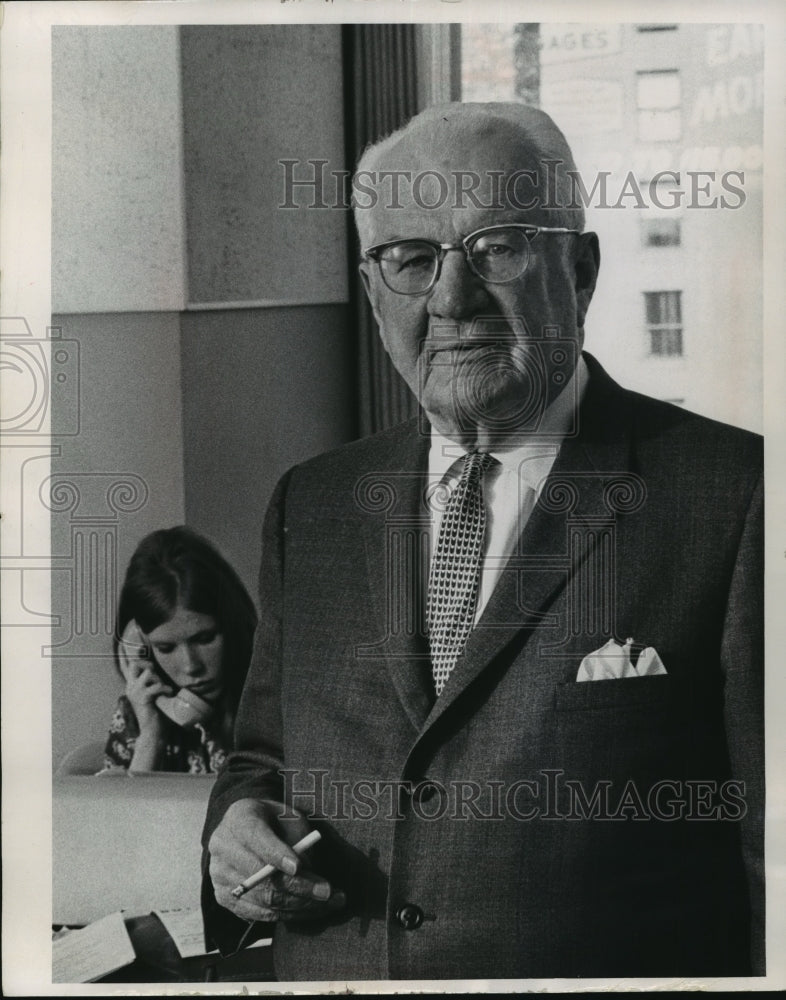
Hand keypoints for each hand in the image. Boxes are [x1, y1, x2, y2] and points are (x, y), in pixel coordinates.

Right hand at [118, 621, 172, 734]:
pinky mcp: (143, 698)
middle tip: (155, 673)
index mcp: (132, 685)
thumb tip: (157, 669)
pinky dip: (165, 689)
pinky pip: (156, 685)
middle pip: (135, 663)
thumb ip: (152, 681)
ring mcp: (135, 692)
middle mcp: (130, 687)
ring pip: (148, 672)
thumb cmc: (155, 711)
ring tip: (163, 689)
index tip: (121, 642)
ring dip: (158, 678)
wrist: (152, 732)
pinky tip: (168, 694)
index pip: (125, 666)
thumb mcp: (152, 693)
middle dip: (147, 664)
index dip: (124, 654)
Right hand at [208, 798, 345, 922]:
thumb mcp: (289, 816)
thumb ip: (298, 837)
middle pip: (261, 876)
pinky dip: (288, 914)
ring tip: (329, 904)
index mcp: (239, 819)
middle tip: (328, 893)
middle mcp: (223, 849)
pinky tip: (310, 910)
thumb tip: (307, 870)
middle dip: (299, 887)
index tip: (299, 867)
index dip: (276, 854)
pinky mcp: (225, 899)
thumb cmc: (272, 821)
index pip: (256, 839)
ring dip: (299, 906)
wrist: (242, 831)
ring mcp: (220, 877)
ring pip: (263, 900)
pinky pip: (259, 914)